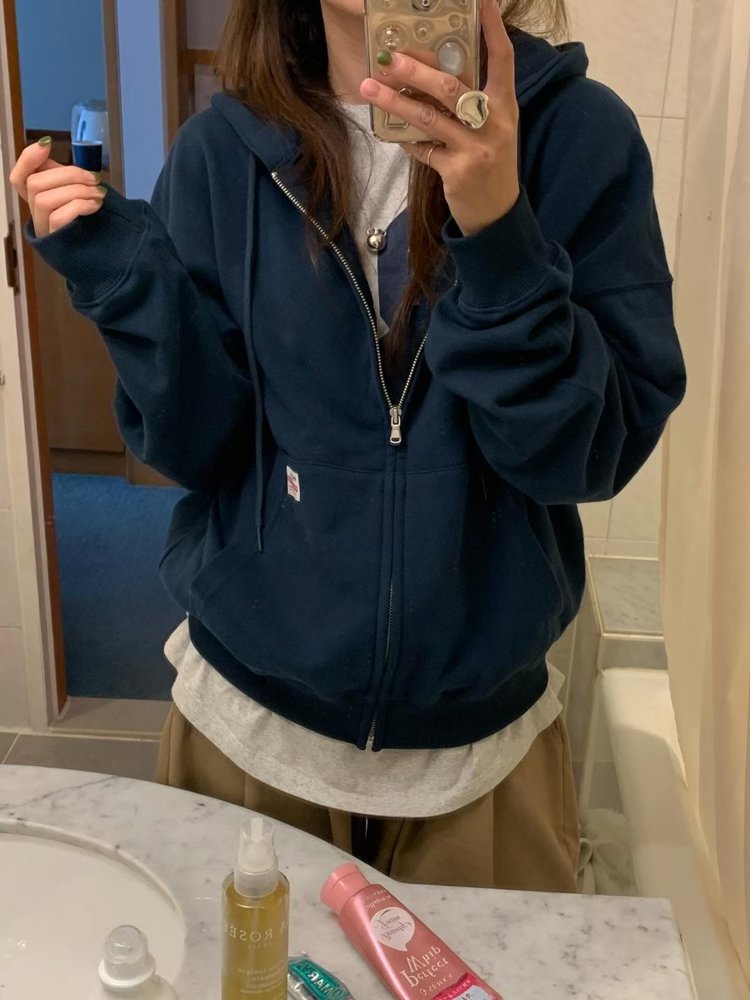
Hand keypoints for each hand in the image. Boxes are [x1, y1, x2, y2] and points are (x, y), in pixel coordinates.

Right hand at [9, 138, 106, 237]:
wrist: (111, 254)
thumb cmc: (95, 222)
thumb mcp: (77, 193)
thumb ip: (62, 176)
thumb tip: (46, 145)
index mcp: (39, 200)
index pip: (19, 178)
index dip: (27, 160)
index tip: (47, 144)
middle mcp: (36, 215)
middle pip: (35, 184)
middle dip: (67, 175)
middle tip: (94, 179)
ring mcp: (44, 230)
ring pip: (44, 200)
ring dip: (76, 191)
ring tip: (98, 194)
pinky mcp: (56, 243)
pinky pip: (58, 218)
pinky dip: (79, 206)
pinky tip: (95, 206)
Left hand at [360, 0, 519, 236]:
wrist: (497, 213)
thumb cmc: (490, 162)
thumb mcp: (492, 128)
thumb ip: (472, 101)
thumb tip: (431, 72)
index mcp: (505, 106)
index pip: (502, 60)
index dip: (492, 29)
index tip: (481, 0)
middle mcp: (494, 124)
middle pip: (452, 87)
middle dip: (417, 70)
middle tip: (389, 56)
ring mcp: (475, 149)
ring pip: (429, 118)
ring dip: (395, 101)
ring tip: (369, 87)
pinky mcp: (457, 172)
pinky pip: (423, 148)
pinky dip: (405, 139)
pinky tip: (389, 131)